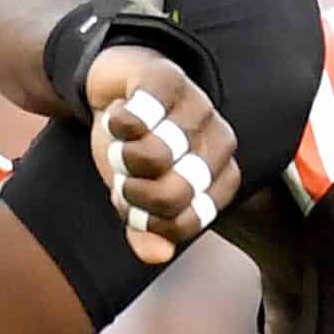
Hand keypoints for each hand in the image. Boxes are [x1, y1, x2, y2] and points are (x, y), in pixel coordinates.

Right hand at [86, 46, 238, 265]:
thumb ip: (146, 229)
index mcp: (219, 178)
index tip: (135, 199)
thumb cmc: (133, 147)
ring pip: (155, 156)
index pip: (186, 222)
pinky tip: (118, 116)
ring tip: (123, 141)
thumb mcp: (136, 194)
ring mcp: (199, 107)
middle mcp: (219, 142)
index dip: (147, 220)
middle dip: (132, 191)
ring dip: (121, 155)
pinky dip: (117, 124)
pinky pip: (139, 117)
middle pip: (173, 194)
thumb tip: (158, 254)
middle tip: (124, 170)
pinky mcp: (169, 79)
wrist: (114, 91)